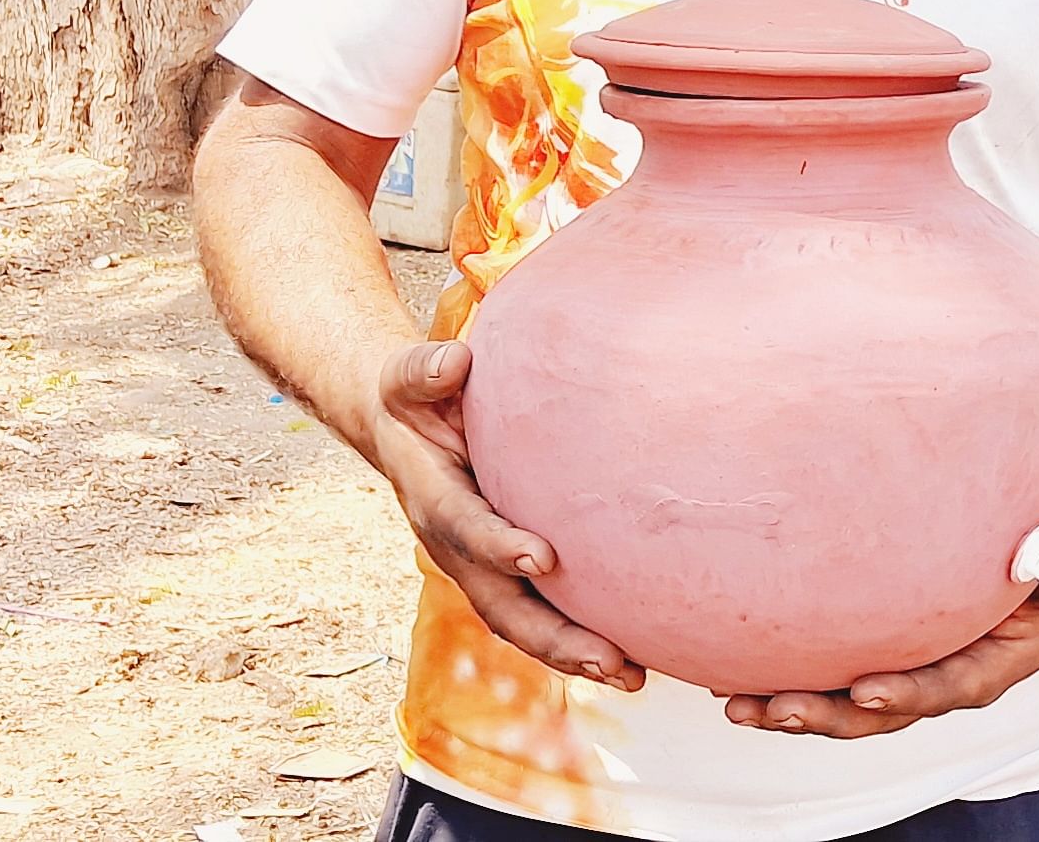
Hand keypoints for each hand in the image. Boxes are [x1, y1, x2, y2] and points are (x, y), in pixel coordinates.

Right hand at [372, 341, 643, 691]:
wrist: (403, 432)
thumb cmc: (418, 397)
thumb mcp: (411, 378)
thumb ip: (427, 371)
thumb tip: (455, 362)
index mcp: (433, 500)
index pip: (465, 529)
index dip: (498, 547)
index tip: (542, 558)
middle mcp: (457, 548)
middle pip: (502, 605)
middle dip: (552, 637)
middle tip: (607, 658)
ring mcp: (483, 567)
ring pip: (525, 622)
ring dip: (574, 654)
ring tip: (633, 677)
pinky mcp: (508, 571)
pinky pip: (543, 611)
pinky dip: (581, 638)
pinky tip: (635, 655)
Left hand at [722, 587, 1038, 738]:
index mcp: (995, 660)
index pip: (951, 684)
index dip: (909, 693)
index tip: (867, 692)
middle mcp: (947, 676)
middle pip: (883, 710)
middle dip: (826, 715)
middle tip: (775, 708)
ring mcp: (911, 668)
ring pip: (848, 703)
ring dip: (792, 706)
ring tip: (739, 704)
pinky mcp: (882, 650)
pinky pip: (835, 670)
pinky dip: (791, 673)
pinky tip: (740, 670)